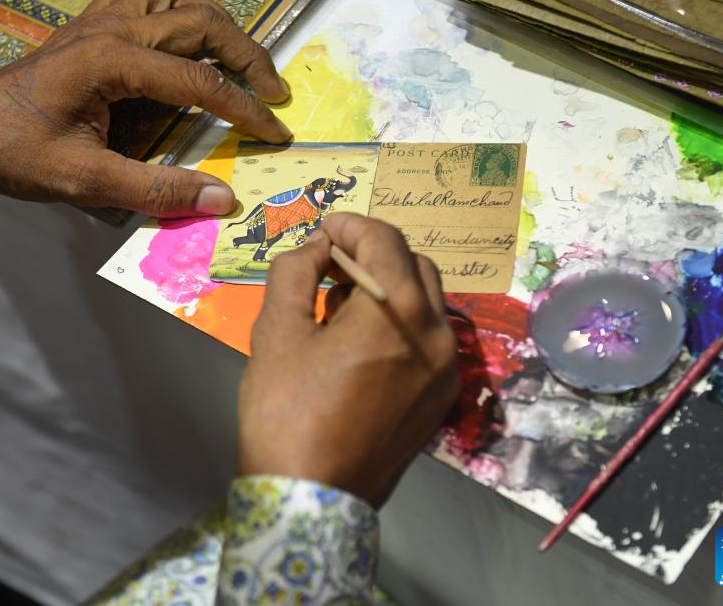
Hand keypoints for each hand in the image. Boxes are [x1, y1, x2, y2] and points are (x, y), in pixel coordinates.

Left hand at [0, 0, 291, 215]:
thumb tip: (223, 198)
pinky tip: (185, 41)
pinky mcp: (89, 25)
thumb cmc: (18, 156)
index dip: (246, 110)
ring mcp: (98, 19)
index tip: (277, 134)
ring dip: (215, 23)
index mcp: (112, 60)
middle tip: (274, 91)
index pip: (201, 81)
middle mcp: (111, 27)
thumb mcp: (87, 181)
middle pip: (200, 20)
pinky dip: (179, 12)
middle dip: (247, 54)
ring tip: (239, 59)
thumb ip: (157, 189)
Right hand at [238, 214, 458, 506]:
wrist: (309, 498)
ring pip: (426, 302)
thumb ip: (295, 271)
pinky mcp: (440, 398)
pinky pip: (428, 340)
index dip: (350, 224)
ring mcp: (446, 370)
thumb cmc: (285, 411)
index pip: (384, 240)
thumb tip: (316, 247)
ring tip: (340, 304)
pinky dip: (400, 324)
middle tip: (330, 263)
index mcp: (397, 311)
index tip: (322, 229)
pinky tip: (361, 343)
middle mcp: (435, 334)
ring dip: (389, 286)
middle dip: (373, 252)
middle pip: (414, 265)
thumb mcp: (276, 331)